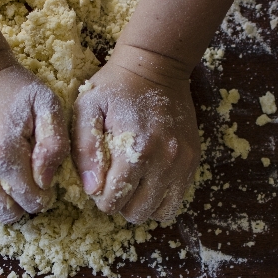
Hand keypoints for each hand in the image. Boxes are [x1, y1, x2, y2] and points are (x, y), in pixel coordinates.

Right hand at [0, 57, 68, 223]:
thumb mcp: (47, 105)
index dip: (42, 198)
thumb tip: (45, 182)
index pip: (30, 201)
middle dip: (21, 207)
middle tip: (25, 189)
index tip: (43, 186)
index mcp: (2, 153)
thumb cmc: (13, 89)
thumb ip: (55, 145)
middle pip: (4, 213)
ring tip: (5, 189)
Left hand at [72, 46, 200, 224]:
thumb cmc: (116, 87)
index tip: (98, 181)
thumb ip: (85, 150)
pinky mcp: (192, 160)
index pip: (114, 201)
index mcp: (136, 150)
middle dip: (120, 204)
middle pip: (137, 212)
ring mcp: (182, 162)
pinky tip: (148, 181)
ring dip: (142, 205)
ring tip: (132, 185)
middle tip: (113, 183)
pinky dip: (160, 198)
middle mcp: (164, 161)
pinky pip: (177, 198)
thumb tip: (92, 188)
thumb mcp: (88, 109)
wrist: (157, 65)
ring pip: (161, 211)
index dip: (100, 197)